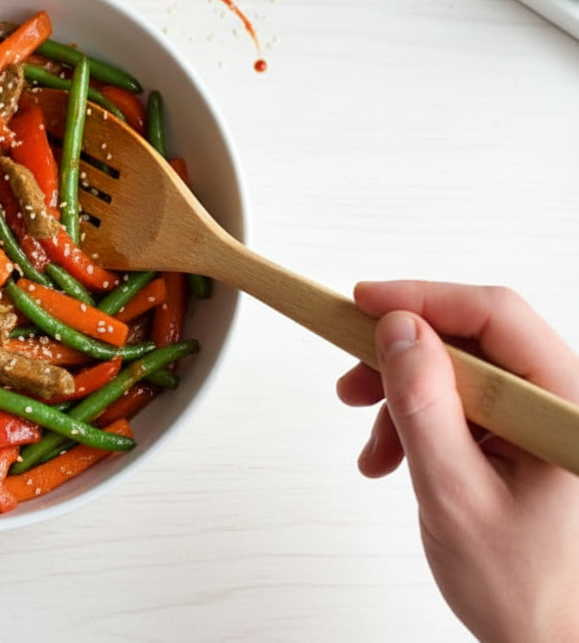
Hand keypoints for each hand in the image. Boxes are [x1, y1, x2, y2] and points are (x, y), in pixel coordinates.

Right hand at [337, 281, 578, 642]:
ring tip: (373, 443)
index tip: (363, 302)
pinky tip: (393, 456)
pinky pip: (463, 403)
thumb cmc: (525, 587)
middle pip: (474, 340)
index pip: (496, 317)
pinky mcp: (524, 436)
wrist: (547, 639)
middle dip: (402, 358)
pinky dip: (418, 422)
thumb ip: (425, 407)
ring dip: (404, 397)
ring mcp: (543, 421)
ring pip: (461, 371)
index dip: (423, 299)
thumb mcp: (455, 494)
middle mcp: (563, 405)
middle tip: (351, 380)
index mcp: (567, 410)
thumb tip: (399, 332)